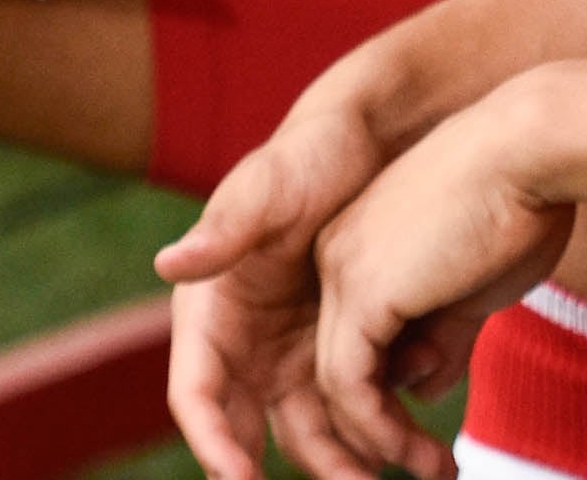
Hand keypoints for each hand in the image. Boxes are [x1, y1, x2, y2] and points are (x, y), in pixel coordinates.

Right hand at [159, 98, 394, 479]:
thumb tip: (167, 262)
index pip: (197, 396)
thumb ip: (225, 228)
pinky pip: (352, 408)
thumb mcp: (270, 186)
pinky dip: (378, 433)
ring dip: (346, 464)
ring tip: (399, 474)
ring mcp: (292, 354)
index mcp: (210, 312)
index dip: (213, 444)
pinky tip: (419, 448)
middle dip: (293, 471)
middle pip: (252, 433)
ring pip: (311, 433)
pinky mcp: (341, 350)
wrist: (379, 139)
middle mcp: (245, 346)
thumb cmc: (313, 154)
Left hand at [306, 98, 574, 479]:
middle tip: (425, 469)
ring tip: (430, 471)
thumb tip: (419, 390)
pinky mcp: (357, 292)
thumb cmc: (519, 207)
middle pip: (335, 364)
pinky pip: (349, 385)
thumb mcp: (473, 288)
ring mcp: (340, 271)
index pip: (356, 338)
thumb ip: (440, 336)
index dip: (387, 395)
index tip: (427, 435)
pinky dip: (378, 428)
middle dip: (376, 428)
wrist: (531, 152)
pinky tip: (417, 453)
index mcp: (363, 244)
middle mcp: (337, 256)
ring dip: (381, 440)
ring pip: (336, 383)